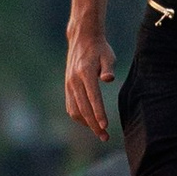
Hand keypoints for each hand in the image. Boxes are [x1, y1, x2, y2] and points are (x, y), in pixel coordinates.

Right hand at [64, 25, 114, 139]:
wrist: (81, 39)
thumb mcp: (108, 55)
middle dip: (94, 125)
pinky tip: (89, 122)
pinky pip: (71, 107)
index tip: (105, 127)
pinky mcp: (67, 87)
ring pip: (75, 110)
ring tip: (99, 132)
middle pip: (83, 108)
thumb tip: (109, 79)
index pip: (93, 98)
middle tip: (105, 137)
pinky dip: (79, 117)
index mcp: (85, 73)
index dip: (99, 114)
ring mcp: (69, 84)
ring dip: (86, 124)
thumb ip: (108, 67)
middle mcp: (74, 81)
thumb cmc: (99, 48)